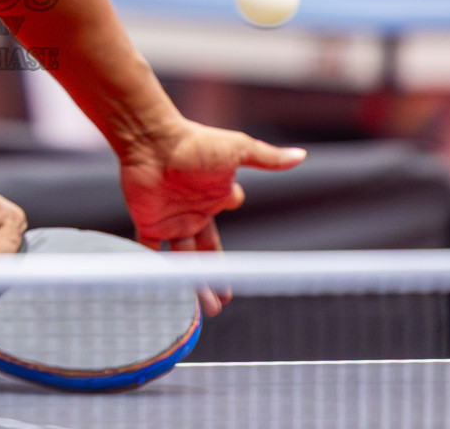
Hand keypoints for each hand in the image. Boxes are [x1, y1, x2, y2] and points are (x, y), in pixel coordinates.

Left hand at [119, 119, 305, 314]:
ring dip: (192, 283)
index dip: (227, 247)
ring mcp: (170, 219)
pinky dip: (155, 270)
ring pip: (183, 259)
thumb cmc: (195, 143)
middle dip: (214, 276)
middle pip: (206, 251)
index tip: (239, 272)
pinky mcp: (148, 222)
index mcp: (215, 197)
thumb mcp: (238, 150)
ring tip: (206, 309)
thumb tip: (301, 155)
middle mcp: (193, 211)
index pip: (225, 226)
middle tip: (222, 302)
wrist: (152, 140)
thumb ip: (267, 158)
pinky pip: (150, 252)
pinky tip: (163, 290)